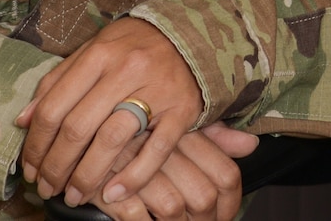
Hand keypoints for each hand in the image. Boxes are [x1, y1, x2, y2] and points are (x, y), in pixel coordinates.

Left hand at [16, 16, 205, 207]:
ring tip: (74, 196)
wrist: (192, 36)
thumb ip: (58, 81)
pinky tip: (112, 195)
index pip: (55, 106)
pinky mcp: (182, 110)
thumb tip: (23, 119)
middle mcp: (126, 70)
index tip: (29, 167)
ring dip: (86, 177)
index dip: (36, 143)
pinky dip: (133, 178)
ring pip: (111, 140)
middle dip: (56, 166)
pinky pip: (155, 150)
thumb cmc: (135, 46)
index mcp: (99, 54)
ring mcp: (156, 90)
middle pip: (78, 127)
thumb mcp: (94, 51)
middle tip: (47, 187)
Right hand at [98, 123, 258, 220]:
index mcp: (187, 129)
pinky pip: (134, 215)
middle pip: (203, 197)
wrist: (80, 120)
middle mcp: (167, 144)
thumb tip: (250, 144)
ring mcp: (136, 162)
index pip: (226, 174)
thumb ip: (214, 136)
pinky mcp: (107, 179)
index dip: (230, 204)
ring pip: (173, 208)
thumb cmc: (134, 123)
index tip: (222, 217)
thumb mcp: (175, 122)